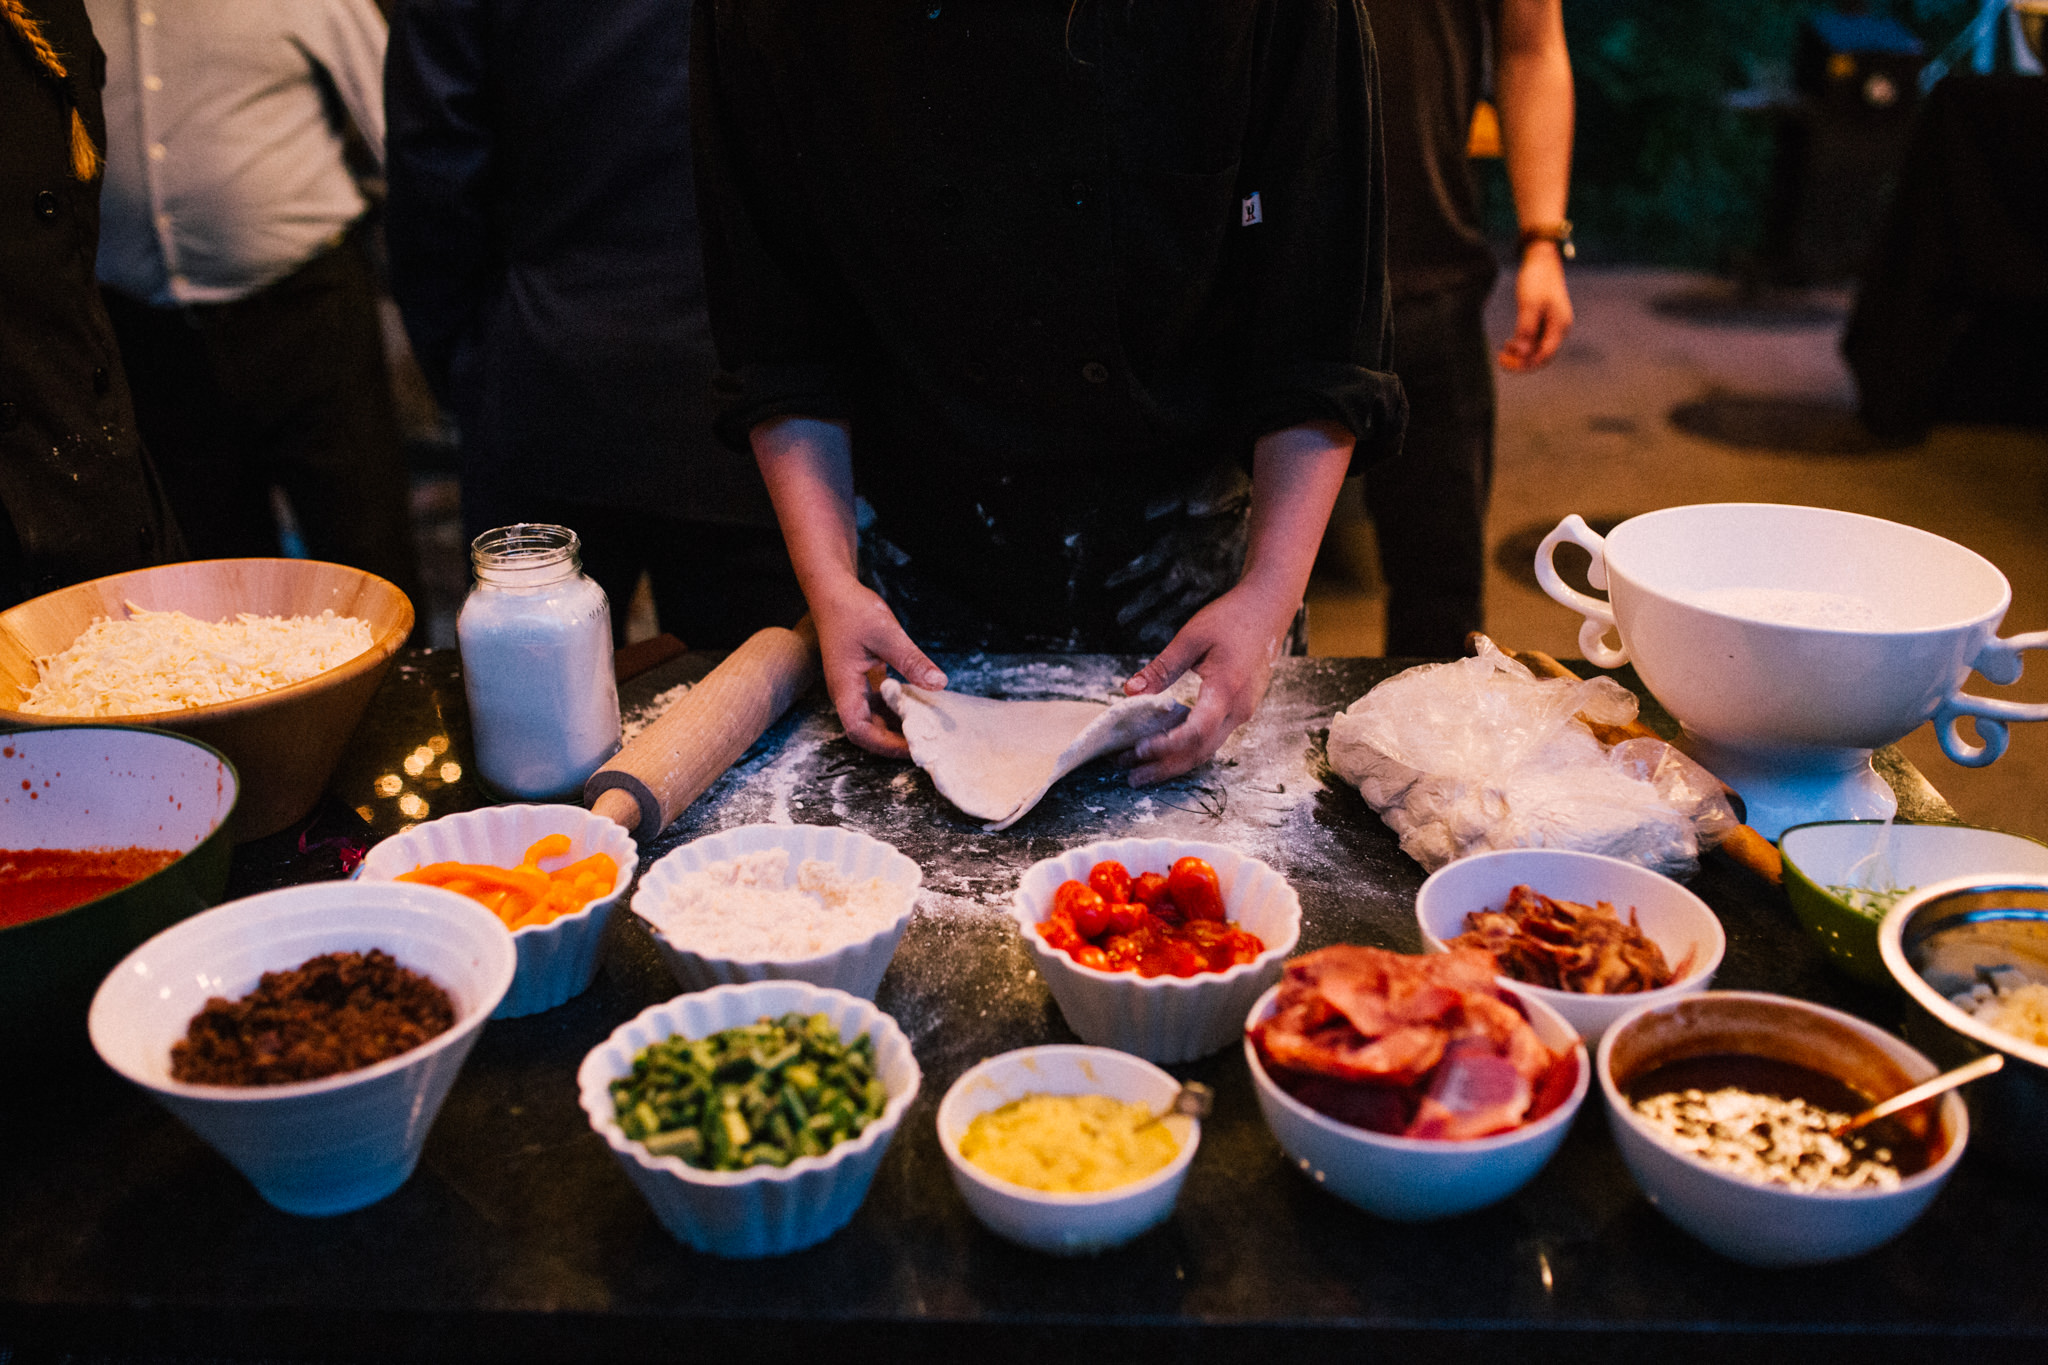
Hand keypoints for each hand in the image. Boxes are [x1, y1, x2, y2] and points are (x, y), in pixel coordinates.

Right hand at [807, 575, 945, 757]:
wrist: (834, 591)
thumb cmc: (852, 610)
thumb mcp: (887, 634)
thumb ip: (911, 661)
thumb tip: (938, 684)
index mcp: (845, 687)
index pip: (859, 730)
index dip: (885, 744)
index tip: (913, 747)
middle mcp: (847, 692)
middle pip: (867, 731)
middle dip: (894, 741)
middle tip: (928, 743)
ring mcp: (854, 686)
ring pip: (874, 718)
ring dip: (897, 726)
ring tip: (927, 729)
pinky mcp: (863, 678)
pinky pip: (880, 702)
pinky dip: (897, 708)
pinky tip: (919, 705)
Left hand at [1119, 580, 1294, 784]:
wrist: (1268, 609)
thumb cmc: (1233, 618)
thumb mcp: (1191, 637)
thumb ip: (1161, 668)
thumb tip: (1129, 692)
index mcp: (1227, 689)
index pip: (1195, 732)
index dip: (1166, 746)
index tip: (1138, 750)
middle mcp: (1239, 708)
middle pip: (1201, 751)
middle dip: (1165, 767)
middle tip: (1132, 777)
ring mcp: (1243, 712)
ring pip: (1208, 749)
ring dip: (1175, 762)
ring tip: (1143, 771)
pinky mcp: (1241, 710)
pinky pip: (1214, 738)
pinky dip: (1188, 749)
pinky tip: (1166, 751)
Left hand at [1497, 242, 1572, 370]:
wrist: (1542, 258)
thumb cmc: (1537, 279)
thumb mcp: (1529, 304)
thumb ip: (1526, 329)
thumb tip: (1521, 353)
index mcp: (1559, 326)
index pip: (1544, 356)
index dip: (1524, 363)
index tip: (1504, 360)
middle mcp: (1559, 328)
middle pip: (1541, 355)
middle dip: (1521, 361)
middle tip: (1500, 359)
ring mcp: (1552, 324)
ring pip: (1537, 348)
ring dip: (1521, 354)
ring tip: (1502, 352)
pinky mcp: (1545, 319)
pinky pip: (1534, 339)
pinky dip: (1522, 344)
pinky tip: (1509, 343)